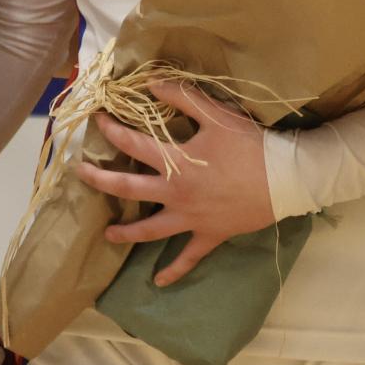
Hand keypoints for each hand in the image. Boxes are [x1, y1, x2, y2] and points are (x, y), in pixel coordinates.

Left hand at [73, 79, 273, 287]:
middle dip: (100, 181)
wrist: (284, 179)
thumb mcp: (215, 115)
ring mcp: (190, 219)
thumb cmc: (249, 145)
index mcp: (174, 163)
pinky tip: (159, 282)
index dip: (112, 130)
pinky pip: (189, 257)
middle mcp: (175, 194)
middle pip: (128, 189)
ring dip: (127, 233)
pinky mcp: (209, 235)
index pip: (132, 145)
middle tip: (80, 175)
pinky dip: (174, 270)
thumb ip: (182, 96)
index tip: (97, 121)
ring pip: (150, 230)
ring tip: (108, 235)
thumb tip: (151, 83)